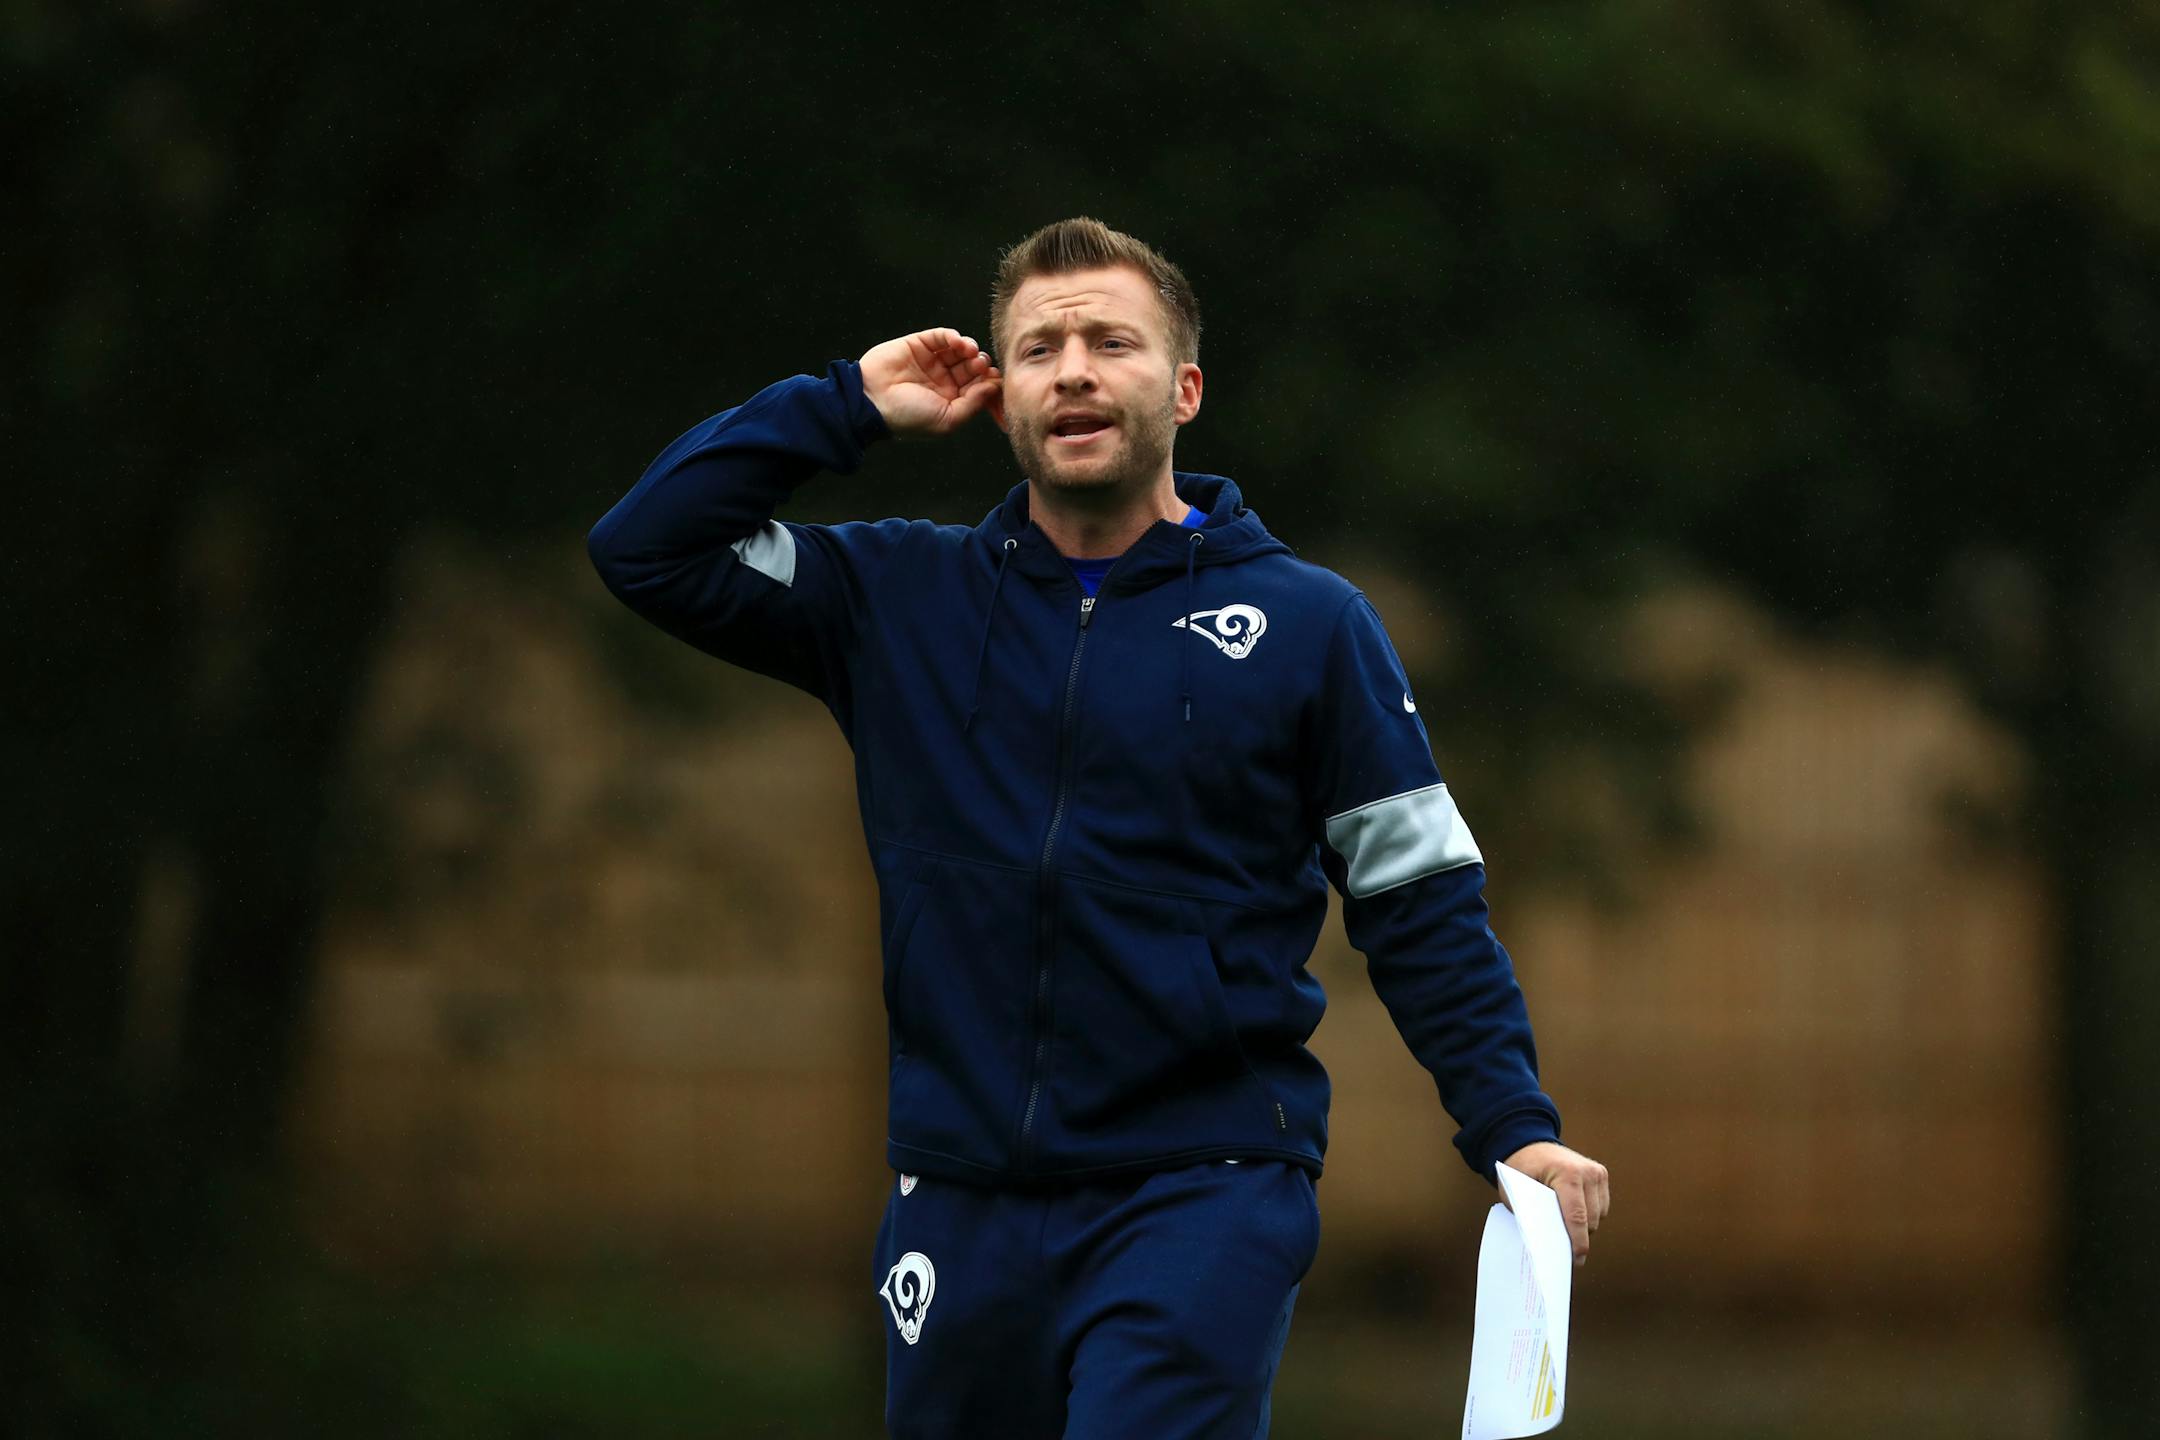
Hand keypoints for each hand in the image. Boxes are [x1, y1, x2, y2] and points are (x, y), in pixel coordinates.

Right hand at [858, 328, 1001, 438]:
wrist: (871, 401)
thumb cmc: (907, 417)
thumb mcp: (947, 420)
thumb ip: (973, 403)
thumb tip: (994, 386)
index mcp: (951, 400)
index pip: (979, 387)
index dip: (990, 382)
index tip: (996, 380)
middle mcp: (944, 380)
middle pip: (973, 367)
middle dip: (981, 365)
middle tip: (981, 366)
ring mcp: (932, 361)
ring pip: (961, 350)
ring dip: (970, 349)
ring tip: (971, 353)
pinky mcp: (920, 344)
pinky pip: (942, 336)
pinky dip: (954, 337)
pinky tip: (959, 343)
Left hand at [1501, 1141, 1608, 1265]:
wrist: (1528, 1144)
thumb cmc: (1520, 1170)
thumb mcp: (1517, 1194)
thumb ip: (1532, 1217)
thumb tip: (1548, 1247)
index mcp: (1566, 1174)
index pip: (1576, 1217)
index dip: (1577, 1243)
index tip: (1576, 1261)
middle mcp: (1586, 1172)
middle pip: (1591, 1220)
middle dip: (1579, 1237)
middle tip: (1564, 1251)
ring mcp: (1596, 1172)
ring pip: (1599, 1216)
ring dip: (1585, 1226)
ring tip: (1565, 1228)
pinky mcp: (1601, 1174)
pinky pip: (1602, 1206)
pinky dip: (1590, 1214)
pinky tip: (1573, 1213)